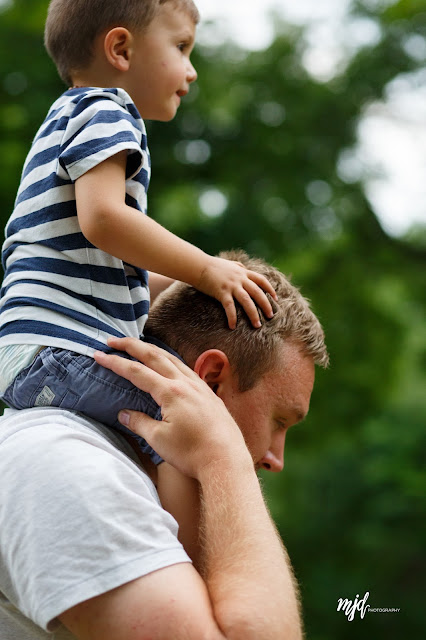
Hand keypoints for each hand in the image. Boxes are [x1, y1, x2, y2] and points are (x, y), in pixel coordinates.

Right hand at [94, 338, 251, 479]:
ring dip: (153, 350)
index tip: (98, 355)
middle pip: (155, 356)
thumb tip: (123, 414)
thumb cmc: (192, 453)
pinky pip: (187, 369)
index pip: (136, 371)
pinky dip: (172, 361)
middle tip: (113, 340)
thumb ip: (139, 422)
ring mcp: (200, 387)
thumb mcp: (159, 439)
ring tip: (138, 347)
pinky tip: (170, 366)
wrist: (226, 461)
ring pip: (173, 359)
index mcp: (171, 392)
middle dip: (132, 346)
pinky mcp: (209, 395)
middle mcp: (186, 383)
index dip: (115, 362)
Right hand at [196, 257, 276, 328]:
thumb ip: (237, 266)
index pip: (261, 280)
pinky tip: (233, 326)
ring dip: (253, 314)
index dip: (269, 289)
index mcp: (242, 272)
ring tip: (257, 325)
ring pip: (247, 301)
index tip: (275, 298)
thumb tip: (243, 267)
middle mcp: (240, 278)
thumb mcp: (228, 263)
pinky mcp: (221, 292)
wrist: (198, 265)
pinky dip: (232, 317)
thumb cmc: (211, 265)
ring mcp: (231, 285)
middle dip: (266, 305)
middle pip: (257, 292)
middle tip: (271, 316)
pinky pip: (230, 307)